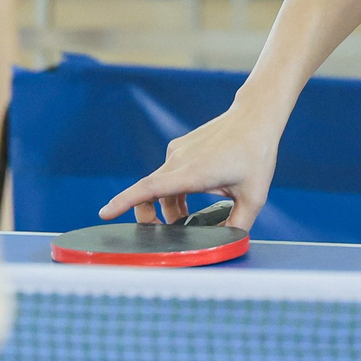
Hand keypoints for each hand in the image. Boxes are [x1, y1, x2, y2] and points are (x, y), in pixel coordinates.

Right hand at [98, 103, 282, 230]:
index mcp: (193, 173)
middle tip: (162, 234)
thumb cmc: (255, 154)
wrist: (254, 117)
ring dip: (168, 206)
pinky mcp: (181, 147)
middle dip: (149, 216)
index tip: (105, 213)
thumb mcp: (253, 197)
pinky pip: (169, 174)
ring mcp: (178, 151)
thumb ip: (238, 224)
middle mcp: (179, 160)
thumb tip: (225, 243)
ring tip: (187, 217)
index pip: (149, 189)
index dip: (125, 202)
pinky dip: (174, 191)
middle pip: (149, 193)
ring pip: (160, 186)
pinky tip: (195, 195)